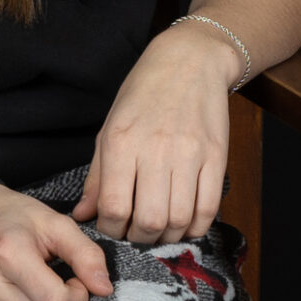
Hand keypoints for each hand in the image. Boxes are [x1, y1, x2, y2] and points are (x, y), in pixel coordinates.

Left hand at [72, 21, 242, 244]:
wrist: (189, 62)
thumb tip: (83, 215)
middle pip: (150, 220)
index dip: (111, 229)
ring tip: (159, 232)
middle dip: (140, 238)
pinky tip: (184, 225)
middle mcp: (155, 149)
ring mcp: (189, 154)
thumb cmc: (142, 94)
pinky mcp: (217, 158)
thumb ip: (97, 176)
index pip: (115, 206)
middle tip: (136, 235)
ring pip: (180, 219)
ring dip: (168, 237)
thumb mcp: (109, 127)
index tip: (112, 229)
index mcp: (121, 141)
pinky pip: (208, 209)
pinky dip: (195, 227)